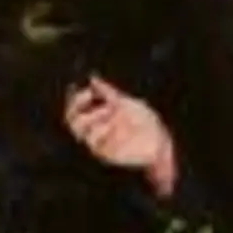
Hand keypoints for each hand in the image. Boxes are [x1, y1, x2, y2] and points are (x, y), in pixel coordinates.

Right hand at [64, 76, 176, 193]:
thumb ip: (108, 92)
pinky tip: (112, 124)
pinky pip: (94, 143)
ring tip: (109, 109)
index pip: (75, 109)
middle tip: (90, 95)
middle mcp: (96, 129)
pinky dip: (100, 131)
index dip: (74, 98)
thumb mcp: (127, 103)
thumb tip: (93, 78)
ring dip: (92, 116)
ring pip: (80, 132)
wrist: (160, 142)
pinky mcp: (105, 154)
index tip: (87, 89)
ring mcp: (99, 142)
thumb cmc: (145, 123)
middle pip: (72, 121)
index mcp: (99, 116)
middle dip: (77, 105)